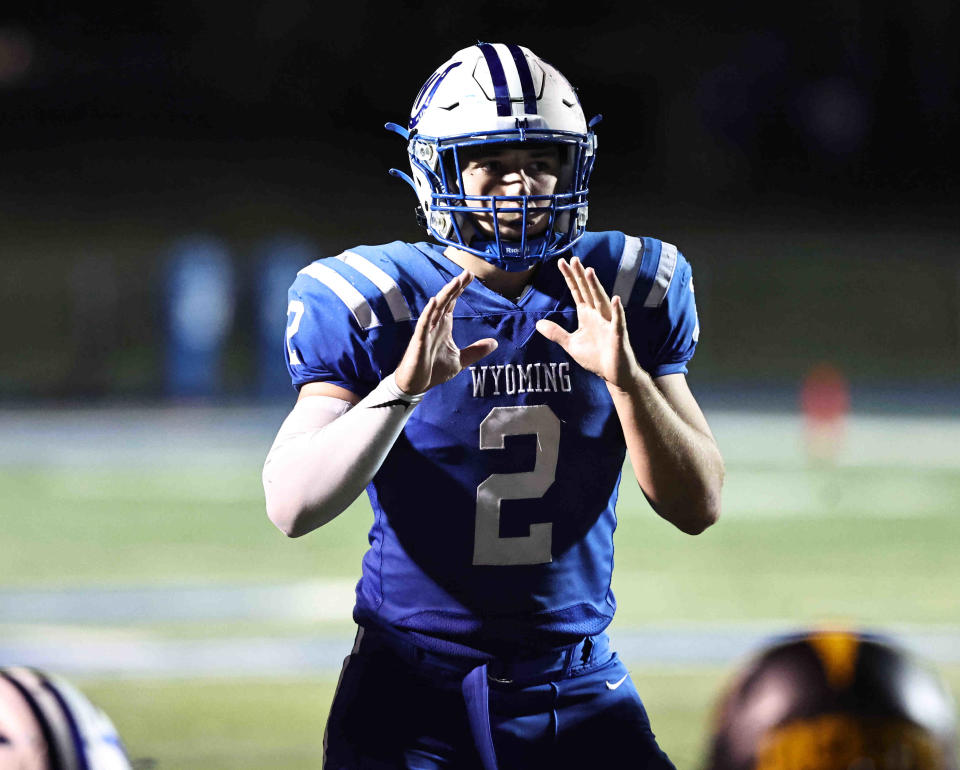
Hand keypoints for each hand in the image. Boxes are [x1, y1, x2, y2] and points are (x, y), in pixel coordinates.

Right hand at [394, 272, 497, 394]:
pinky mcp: (419, 341)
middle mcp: (435, 325)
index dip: (460, 289)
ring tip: (455, 281)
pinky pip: (423, 324)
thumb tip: (494, 343)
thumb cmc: (434, 371)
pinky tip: (434, 301)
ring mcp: (426, 332)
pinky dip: (428, 313)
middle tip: (467, 273)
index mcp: (444, 327)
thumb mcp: (461, 360)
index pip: (452, 303)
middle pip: (446, 301)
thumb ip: (476, 350)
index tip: (471, 276)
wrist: (416, 386)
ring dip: (445, 295)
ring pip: (436, 309)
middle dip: (456, 286)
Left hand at [535, 257, 640, 389]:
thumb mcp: (571, 344)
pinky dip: (617, 310)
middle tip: (573, 259)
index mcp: (587, 315)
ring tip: (589, 271)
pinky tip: (615, 299)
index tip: (562, 262)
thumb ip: (556, 333)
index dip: (570, 278)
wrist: (614, 374)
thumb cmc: (595, 357)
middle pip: (588, 291)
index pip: (577, 292)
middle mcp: (598, 314)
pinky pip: (618, 321)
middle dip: (580, 276)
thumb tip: (538, 324)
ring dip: (595, 286)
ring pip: (601, 300)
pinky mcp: (618, 334)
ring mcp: (609, 322)